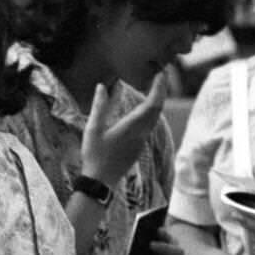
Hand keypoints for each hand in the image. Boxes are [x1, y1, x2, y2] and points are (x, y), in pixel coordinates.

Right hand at [80, 72, 167, 187]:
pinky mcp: (139, 146)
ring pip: (156, 117)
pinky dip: (152, 111)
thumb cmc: (94, 155)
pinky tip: (145, 107)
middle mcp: (141, 133)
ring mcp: (142, 140)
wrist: (101, 181)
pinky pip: (151, 124)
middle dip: (161, 89)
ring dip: (157, 100)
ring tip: (155, 86)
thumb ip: (99, 106)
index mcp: (131, 126)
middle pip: (158, 108)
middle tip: (160, 73)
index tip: (160, 72)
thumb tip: (103, 86)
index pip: (152, 103)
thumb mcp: (93, 129)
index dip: (159, 87)